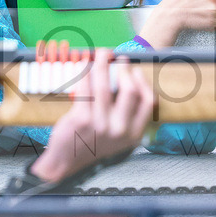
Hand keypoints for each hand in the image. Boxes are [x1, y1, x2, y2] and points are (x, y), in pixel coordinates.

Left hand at [29, 49, 154, 182]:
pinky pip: (86, 88)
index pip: (148, 102)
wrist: (67, 162)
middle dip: (125, 70)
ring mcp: (100, 124)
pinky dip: (86, 73)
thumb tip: (129, 83)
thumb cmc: (93, 146)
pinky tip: (86, 67)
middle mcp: (119, 130)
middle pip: (129, 90)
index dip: (143, 83)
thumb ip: (128, 117)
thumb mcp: (119, 139)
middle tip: (119, 60)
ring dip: (104, 64)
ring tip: (102, 54)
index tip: (135, 72)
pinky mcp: (81, 118)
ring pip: (105, 85)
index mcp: (133, 134)